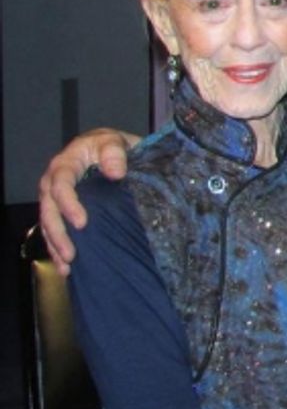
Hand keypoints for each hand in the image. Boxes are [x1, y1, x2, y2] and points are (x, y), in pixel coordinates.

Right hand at [37, 128, 137, 273]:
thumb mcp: (115, 141)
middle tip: (71, 254)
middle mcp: (54, 182)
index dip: (69, 205)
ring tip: (67, 266)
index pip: (61, 185)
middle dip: (58, 233)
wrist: (112, 151)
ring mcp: (56, 198)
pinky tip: (66, 267)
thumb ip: (115, 152)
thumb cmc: (112, 146)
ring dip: (56, 246)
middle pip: (49, 210)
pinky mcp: (62, 211)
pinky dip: (58, 248)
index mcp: (65, 164)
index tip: (82, 223)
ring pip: (49, 224)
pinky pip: (55, 230)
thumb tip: (115, 173)